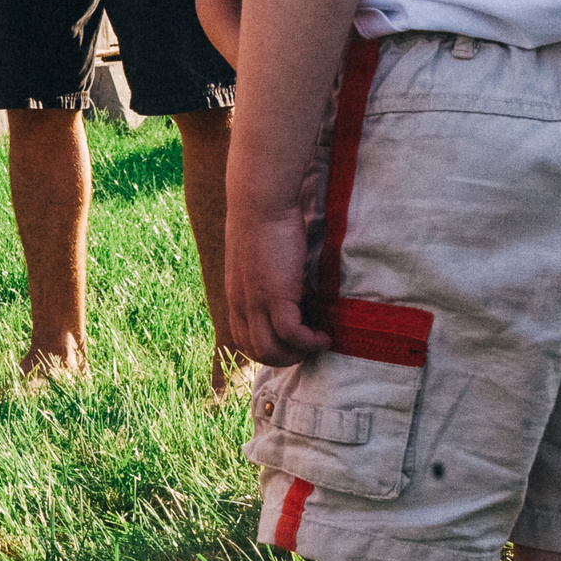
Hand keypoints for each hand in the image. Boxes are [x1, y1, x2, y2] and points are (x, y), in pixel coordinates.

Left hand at [225, 205, 330, 366]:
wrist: (259, 201)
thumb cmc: (261, 219)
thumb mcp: (256, 255)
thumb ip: (264, 274)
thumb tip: (283, 280)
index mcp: (235, 295)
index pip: (243, 339)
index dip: (268, 349)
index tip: (291, 343)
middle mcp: (241, 304)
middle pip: (256, 351)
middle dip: (284, 358)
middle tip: (308, 348)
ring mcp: (256, 302)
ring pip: (270, 350)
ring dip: (297, 355)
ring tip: (318, 344)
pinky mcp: (275, 295)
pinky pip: (292, 334)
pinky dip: (310, 342)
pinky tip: (325, 336)